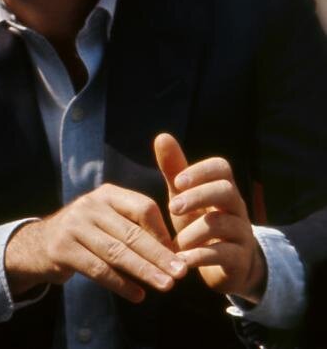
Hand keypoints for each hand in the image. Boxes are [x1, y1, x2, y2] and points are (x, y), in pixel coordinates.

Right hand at [4, 183, 186, 301]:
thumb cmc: (87, 233)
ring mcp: (73, 226)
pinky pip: (98, 269)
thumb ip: (135, 227)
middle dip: (159, 255)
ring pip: (116, 252)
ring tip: (166, 286)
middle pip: (131, 233)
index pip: (143, 207)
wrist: (40, 243)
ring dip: (144, 271)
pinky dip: (121, 284)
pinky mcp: (62, 249)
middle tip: (181, 273)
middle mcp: (89, 206)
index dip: (162, 231)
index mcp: (106, 194)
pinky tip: (138, 295)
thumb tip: (173, 252)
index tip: (179, 253)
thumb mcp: (108, 218)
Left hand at [154, 133, 266, 301]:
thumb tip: (162, 136)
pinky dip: (201, 256)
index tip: (177, 182)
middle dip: (197, 197)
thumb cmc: (200, 223)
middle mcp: (236, 208)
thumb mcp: (185, 197)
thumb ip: (174, 170)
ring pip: (223, 223)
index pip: (221, 168)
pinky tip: (182, 259)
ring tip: (175, 242)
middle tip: (173, 208)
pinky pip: (225, 254)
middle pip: (226, 191)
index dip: (200, 171)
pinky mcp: (239, 259)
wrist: (226, 266)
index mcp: (222, 189)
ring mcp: (241, 234)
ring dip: (194, 232)